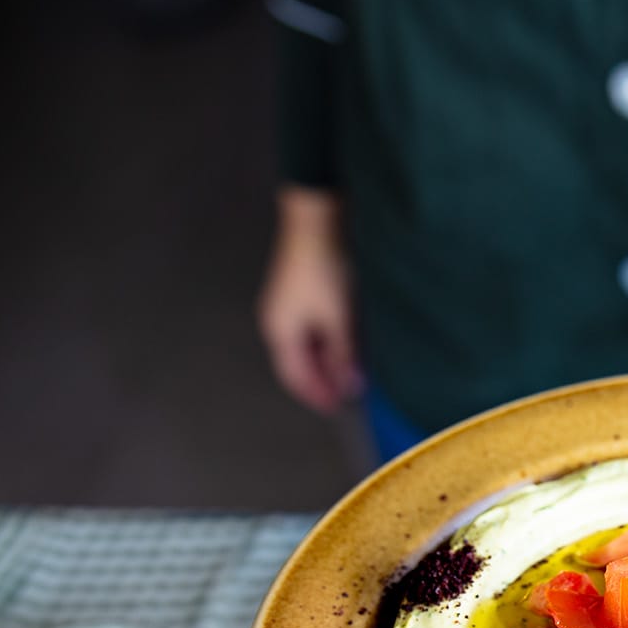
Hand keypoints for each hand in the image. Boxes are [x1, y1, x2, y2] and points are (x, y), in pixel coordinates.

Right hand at [258, 187, 363, 412]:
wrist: (316, 220)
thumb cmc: (323, 267)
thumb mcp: (338, 317)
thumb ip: (343, 354)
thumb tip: (350, 386)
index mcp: (280, 332)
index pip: (295, 376)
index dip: (316, 394)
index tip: (336, 407)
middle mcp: (276, 322)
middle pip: (297, 362)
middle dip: (321, 380)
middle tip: (347, 392)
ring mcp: (284, 307)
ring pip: (304, 346)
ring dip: (325, 361)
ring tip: (349, 370)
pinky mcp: (297, 294)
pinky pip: (308, 329)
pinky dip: (325, 342)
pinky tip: (343, 343)